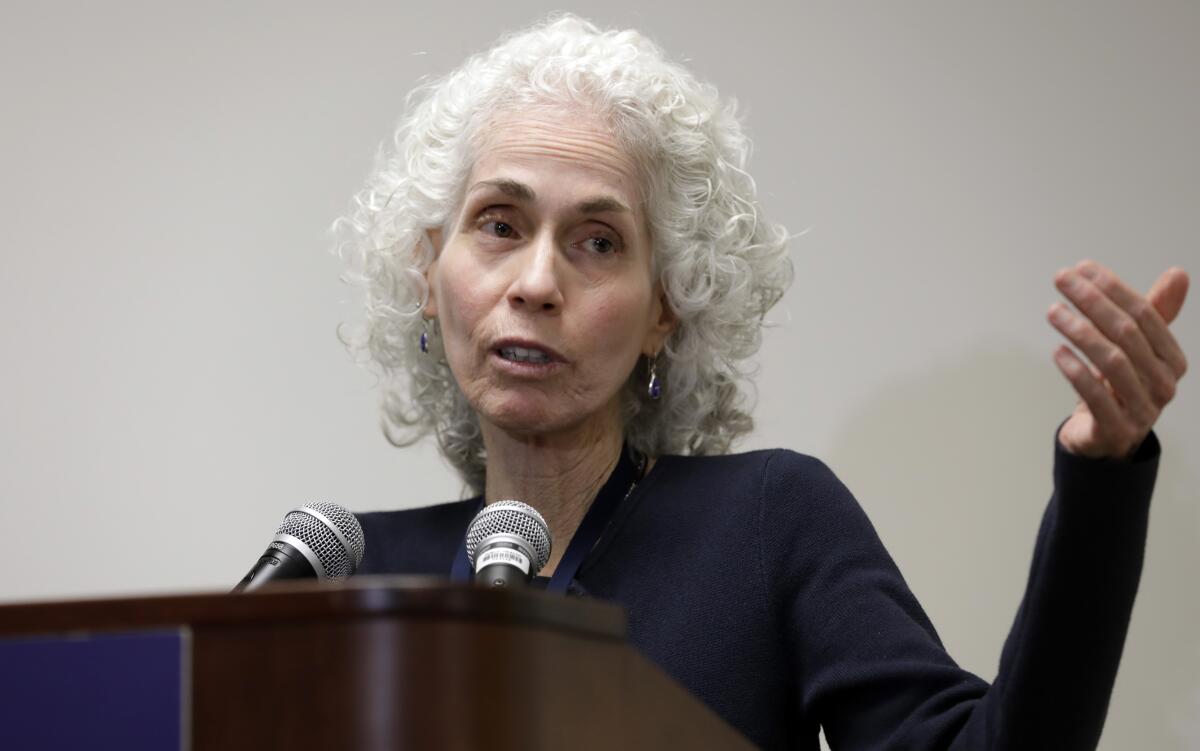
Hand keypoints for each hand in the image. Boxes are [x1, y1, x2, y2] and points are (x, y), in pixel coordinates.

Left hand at [1048, 260, 1188, 459]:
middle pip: (1127, 334)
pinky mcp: (1116, 430)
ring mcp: (1143, 410)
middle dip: (1092, 302)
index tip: (1081, 267)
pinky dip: (1076, 371)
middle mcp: (1164, 385)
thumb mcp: (1136, 351)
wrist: (1105, 442)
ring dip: (1079, 331)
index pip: (1145, 315)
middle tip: (1062, 280)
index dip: (1113, 288)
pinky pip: (1095, 396)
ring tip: (1053, 311)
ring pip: (1112, 362)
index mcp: (1173, 361)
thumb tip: (1179, 273)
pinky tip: (1057, 351)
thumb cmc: (1119, 388)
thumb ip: (1152, 314)